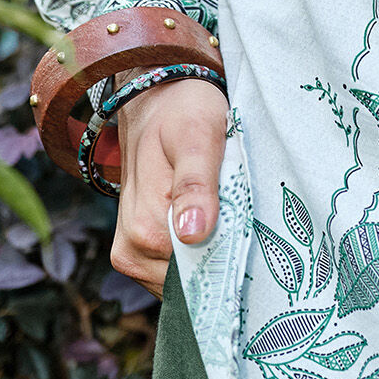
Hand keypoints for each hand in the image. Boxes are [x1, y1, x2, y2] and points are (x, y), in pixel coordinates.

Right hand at [110, 79, 228, 299]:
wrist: (157, 98)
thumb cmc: (182, 112)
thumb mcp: (196, 137)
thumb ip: (195, 184)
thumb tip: (191, 233)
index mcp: (143, 229)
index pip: (199, 274)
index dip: (228, 256)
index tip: (248, 230)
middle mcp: (131, 251)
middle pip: (192, 280)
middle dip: (221, 257)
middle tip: (240, 216)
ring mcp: (133, 256)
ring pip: (186, 279)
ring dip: (212, 256)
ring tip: (224, 214)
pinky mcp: (139, 253)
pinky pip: (178, 272)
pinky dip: (201, 256)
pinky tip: (213, 226)